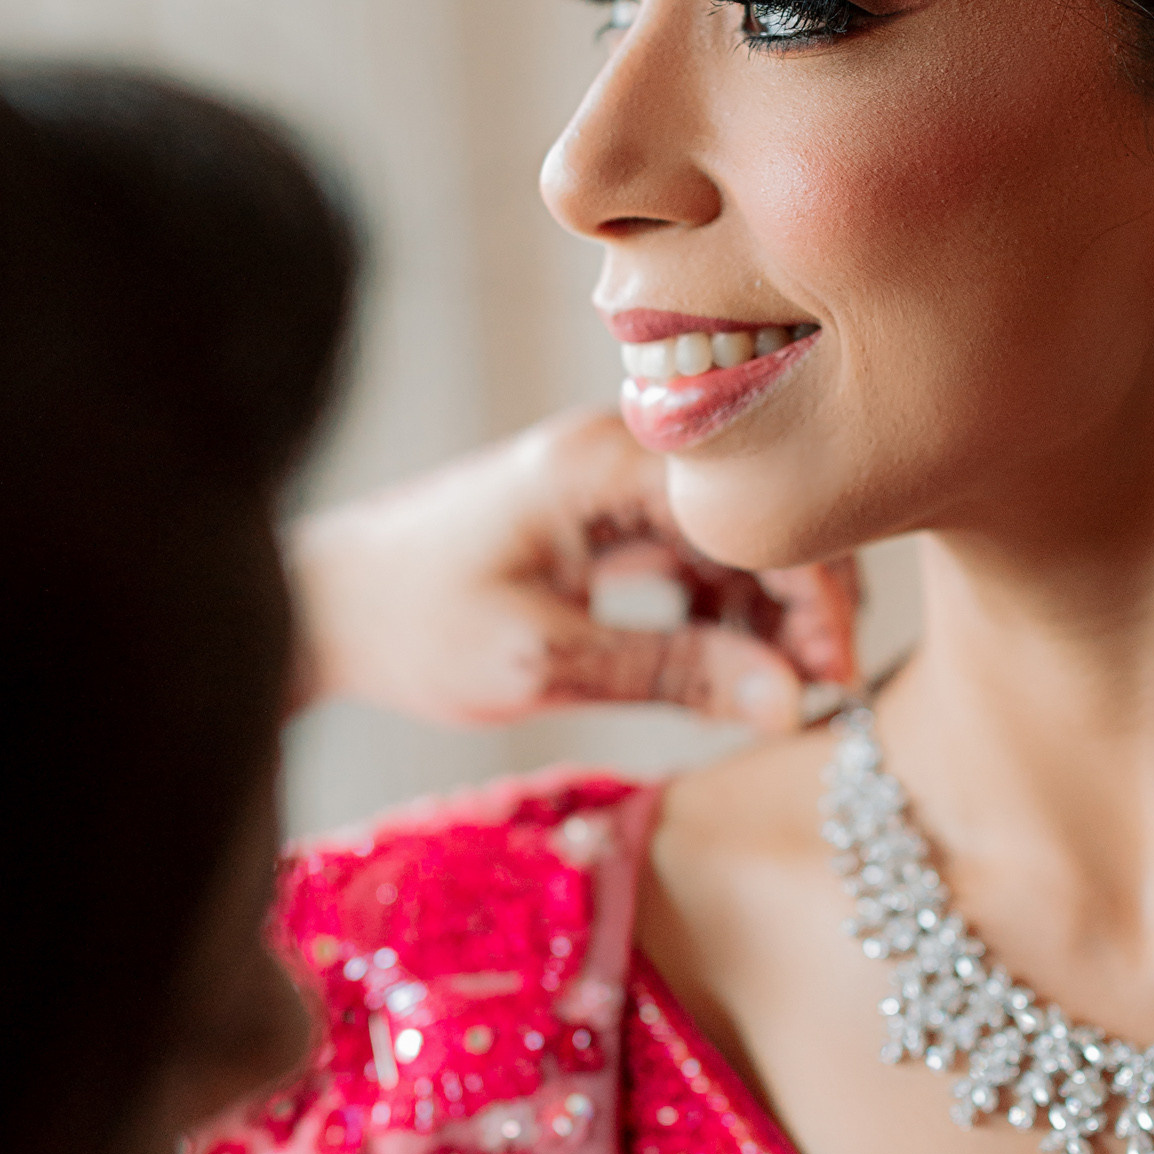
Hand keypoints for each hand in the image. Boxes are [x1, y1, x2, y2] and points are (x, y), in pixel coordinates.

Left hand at [288, 408, 857, 730]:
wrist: (317, 608)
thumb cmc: (411, 629)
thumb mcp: (544, 662)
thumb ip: (672, 673)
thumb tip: (793, 703)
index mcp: (602, 462)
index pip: (751, 507)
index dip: (813, 589)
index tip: (836, 675)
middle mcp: (615, 451)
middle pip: (752, 515)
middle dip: (800, 603)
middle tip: (822, 695)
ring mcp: (607, 481)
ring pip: (729, 540)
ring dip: (763, 614)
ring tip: (779, 698)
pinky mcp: (596, 518)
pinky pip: (690, 556)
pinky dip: (718, 613)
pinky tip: (727, 677)